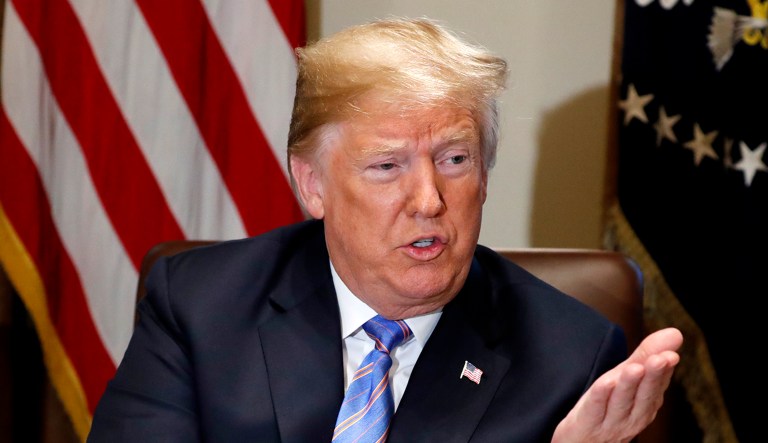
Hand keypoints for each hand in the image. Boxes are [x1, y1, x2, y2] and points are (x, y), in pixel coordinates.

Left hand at [551, 327, 682, 442]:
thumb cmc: (607, 409)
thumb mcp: (626, 380)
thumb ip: (646, 355)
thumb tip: (675, 332)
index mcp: (645, 404)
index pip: (657, 385)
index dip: (663, 369)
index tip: (671, 354)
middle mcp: (632, 415)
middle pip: (644, 395)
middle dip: (653, 376)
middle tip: (662, 358)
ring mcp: (610, 422)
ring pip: (621, 402)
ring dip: (629, 384)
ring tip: (635, 367)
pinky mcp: (587, 424)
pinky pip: (595, 408)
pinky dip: (601, 395)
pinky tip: (605, 382)